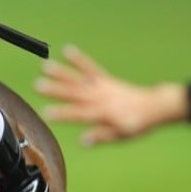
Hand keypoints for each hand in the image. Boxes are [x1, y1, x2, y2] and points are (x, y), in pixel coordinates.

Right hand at [36, 45, 173, 145]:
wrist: (153, 106)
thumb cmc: (136, 124)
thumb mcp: (121, 135)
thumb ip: (102, 136)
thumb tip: (82, 141)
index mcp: (102, 114)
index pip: (78, 114)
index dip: (62, 113)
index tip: (45, 112)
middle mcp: (100, 98)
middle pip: (74, 93)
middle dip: (55, 90)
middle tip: (37, 85)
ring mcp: (101, 86)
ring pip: (78, 79)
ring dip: (62, 72)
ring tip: (45, 66)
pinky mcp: (105, 79)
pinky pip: (91, 67)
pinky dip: (79, 59)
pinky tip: (67, 50)